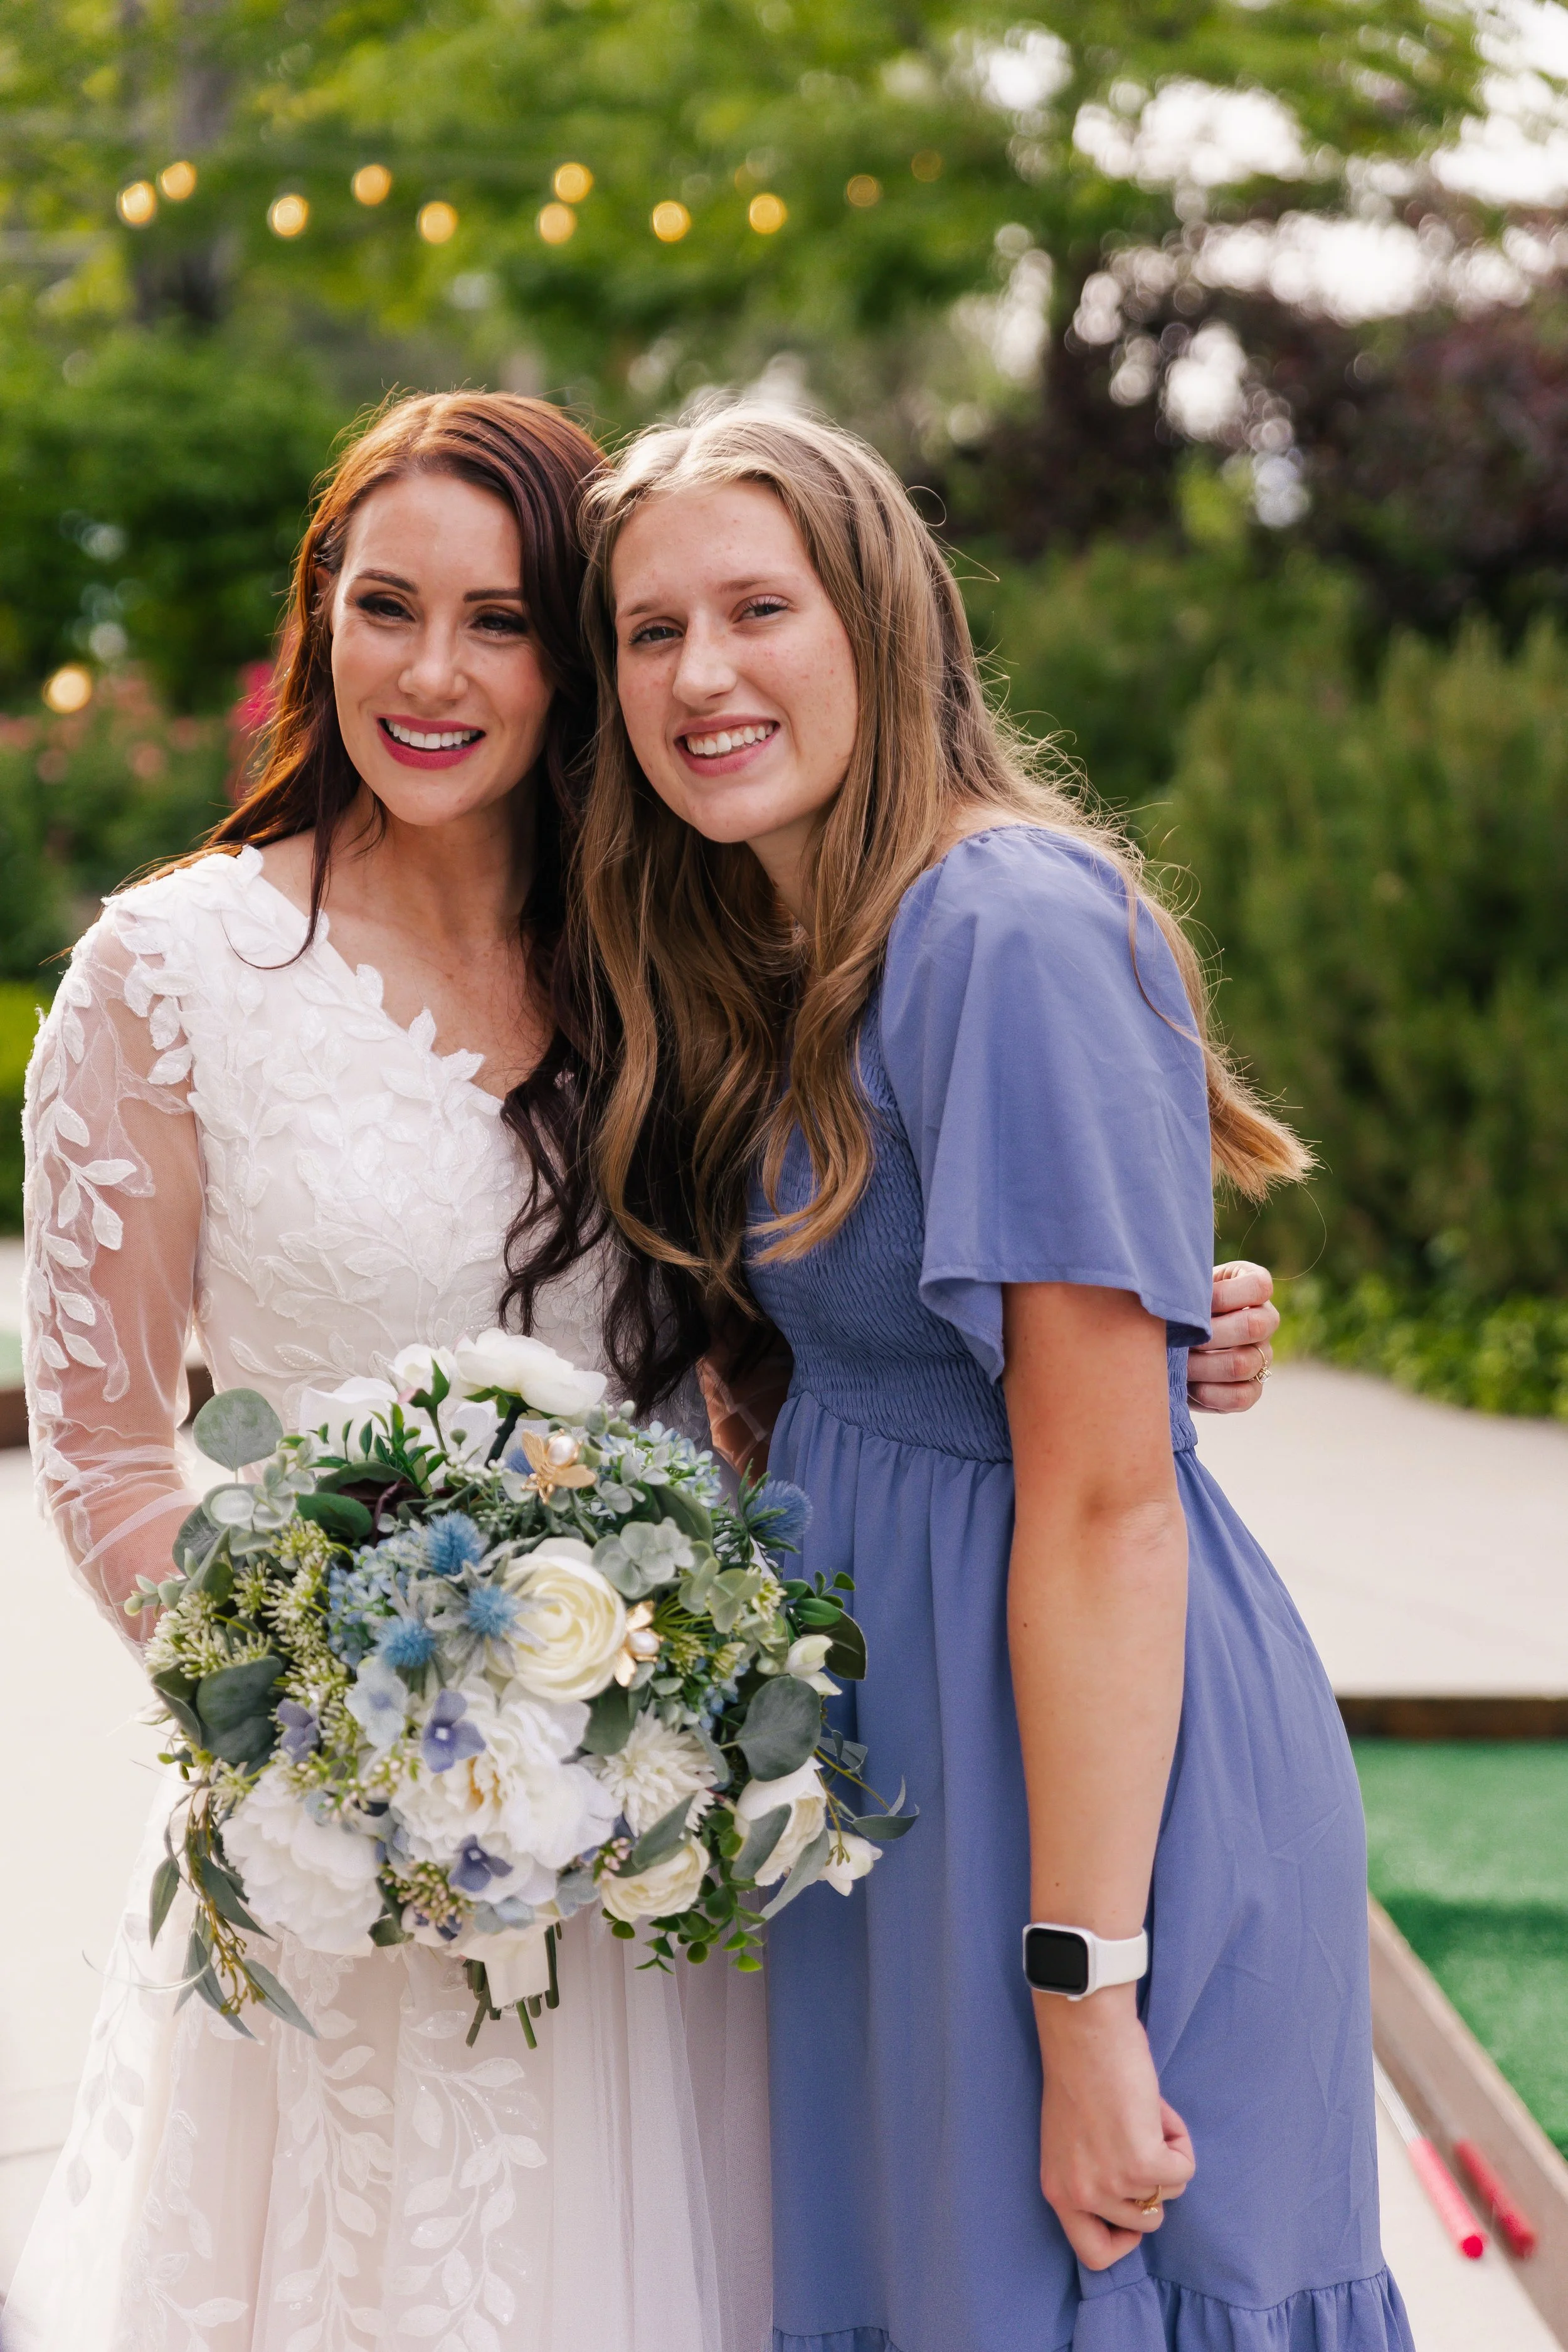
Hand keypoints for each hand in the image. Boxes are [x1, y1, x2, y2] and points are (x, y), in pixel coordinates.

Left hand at [1035, 1985, 1194, 2268]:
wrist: (1084, 2031)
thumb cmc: (1080, 2071)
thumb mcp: (1072, 2141)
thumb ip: (1094, 2174)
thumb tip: (1140, 2197)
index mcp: (1057, 2190)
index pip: (1092, 2253)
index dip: (1123, 2239)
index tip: (1136, 2207)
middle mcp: (1081, 2195)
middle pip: (1144, 2224)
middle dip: (1152, 2182)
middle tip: (1141, 2136)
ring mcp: (1112, 2184)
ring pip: (1168, 2195)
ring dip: (1167, 2156)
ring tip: (1145, 2115)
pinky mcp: (1142, 2164)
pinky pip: (1184, 2169)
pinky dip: (1180, 2138)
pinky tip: (1155, 2107)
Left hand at [1187, 1259, 1277, 1413]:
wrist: (1175, 1341)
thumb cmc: (1180, 1306)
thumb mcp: (1185, 1289)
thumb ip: (1188, 1287)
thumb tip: (1179, 1296)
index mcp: (1253, 1290)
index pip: (1259, 1287)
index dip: (1225, 1295)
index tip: (1195, 1304)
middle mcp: (1265, 1322)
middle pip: (1254, 1326)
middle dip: (1210, 1334)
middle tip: (1181, 1338)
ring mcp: (1262, 1356)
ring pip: (1244, 1364)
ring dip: (1204, 1366)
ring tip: (1180, 1364)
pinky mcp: (1252, 1389)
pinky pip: (1241, 1396)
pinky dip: (1211, 1394)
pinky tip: (1190, 1387)